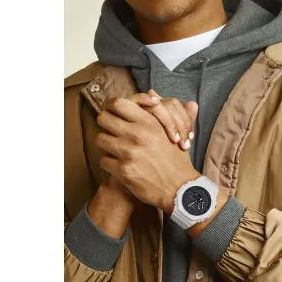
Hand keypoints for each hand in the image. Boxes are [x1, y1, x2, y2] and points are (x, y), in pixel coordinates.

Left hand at [95, 96, 201, 213]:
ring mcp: (128, 152)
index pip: (117, 103)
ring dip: (107, 145)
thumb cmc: (177, 161)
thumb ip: (162, 111)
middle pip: (103, 118)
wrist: (180, 189)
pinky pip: (104, 160)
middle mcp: (137, 134)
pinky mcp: (123, 170)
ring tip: (117, 151)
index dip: (112, 108)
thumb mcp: (175, 131)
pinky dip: (110, 164)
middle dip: (107, 126)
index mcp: (150, 122)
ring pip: (101, 139)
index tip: (114, 115)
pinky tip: (121, 166)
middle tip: (114, 133)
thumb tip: (152, 92)